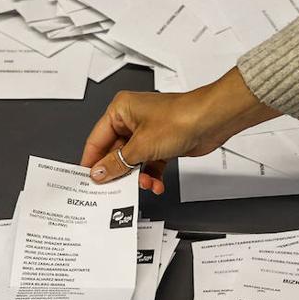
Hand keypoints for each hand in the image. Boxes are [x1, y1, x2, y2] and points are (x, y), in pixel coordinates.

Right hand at [82, 67, 279, 193]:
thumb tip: (98, 172)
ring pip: (132, 161)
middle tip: (113, 189)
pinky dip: (151, 175)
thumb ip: (117, 163)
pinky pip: (148, 163)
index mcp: (120, 110)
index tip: (86, 180)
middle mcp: (131, 119)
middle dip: (119, 172)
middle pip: (114, 153)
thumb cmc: (181, 118)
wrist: (212, 120)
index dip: (92, 161)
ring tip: (143, 184)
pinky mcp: (160, 143)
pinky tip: (156, 184)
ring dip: (137, 176)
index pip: (97, 140)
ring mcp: (147, 132)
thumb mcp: (141, 146)